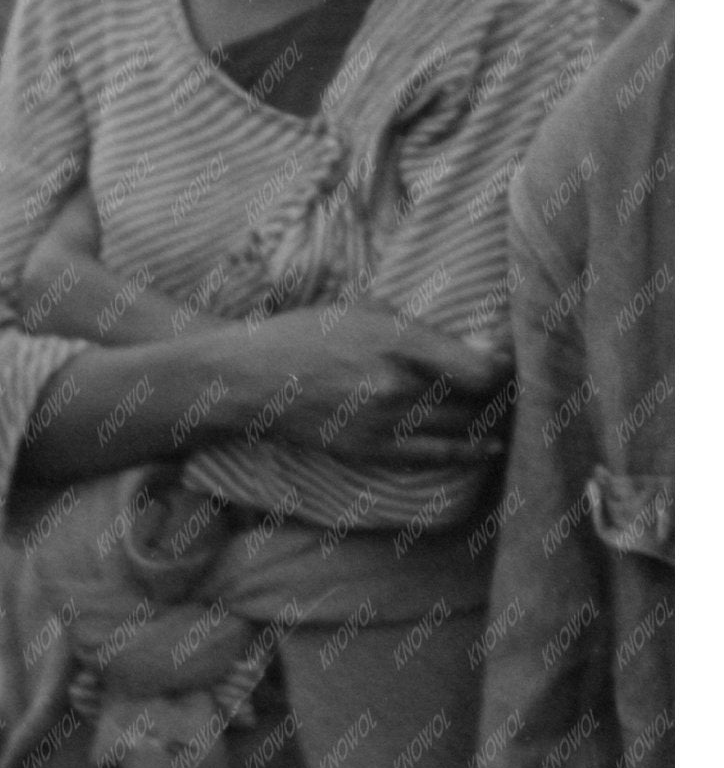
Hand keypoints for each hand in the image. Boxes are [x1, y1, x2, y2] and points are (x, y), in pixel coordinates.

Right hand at [241, 309, 505, 456]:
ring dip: (488, 420)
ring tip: (507, 411)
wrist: (250, 380)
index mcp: (396, 341)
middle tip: (518, 385)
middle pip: (477, 400)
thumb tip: (475, 345)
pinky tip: (488, 447)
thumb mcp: (365, 311)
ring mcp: (382, 423)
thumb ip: (419, 330)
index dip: (508, 368)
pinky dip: (467, 452)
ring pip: (460, 428)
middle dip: (501, 393)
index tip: (515, 359)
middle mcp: (395, 386)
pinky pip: (434, 456)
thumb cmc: (308, 334)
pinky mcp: (369, 449)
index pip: (481, 368)